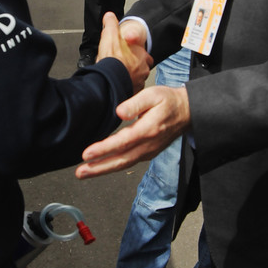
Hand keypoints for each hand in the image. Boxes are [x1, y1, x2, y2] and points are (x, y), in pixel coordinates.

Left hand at [75, 84, 190, 178]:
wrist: (187, 112)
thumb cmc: (168, 101)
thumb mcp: (153, 94)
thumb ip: (135, 103)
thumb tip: (119, 112)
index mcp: (148, 129)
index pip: (122, 142)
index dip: (104, 149)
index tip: (87, 154)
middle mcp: (148, 144)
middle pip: (121, 160)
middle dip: (98, 167)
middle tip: (80, 172)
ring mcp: (149, 151)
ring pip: (124, 163)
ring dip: (103, 169)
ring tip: (85, 172)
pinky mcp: (148, 153)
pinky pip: (128, 162)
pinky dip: (113, 166)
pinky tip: (101, 166)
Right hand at [96, 11, 151, 93]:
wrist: (108, 81)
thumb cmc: (111, 60)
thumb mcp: (109, 35)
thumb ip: (110, 24)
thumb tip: (109, 16)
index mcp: (141, 55)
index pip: (143, 54)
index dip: (135, 54)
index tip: (127, 55)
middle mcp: (143, 69)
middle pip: (141, 68)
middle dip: (132, 67)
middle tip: (121, 66)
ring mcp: (139, 82)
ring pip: (136, 79)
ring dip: (129, 78)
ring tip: (118, 76)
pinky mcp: (133, 92)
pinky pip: (131, 90)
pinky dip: (126, 88)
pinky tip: (118, 85)